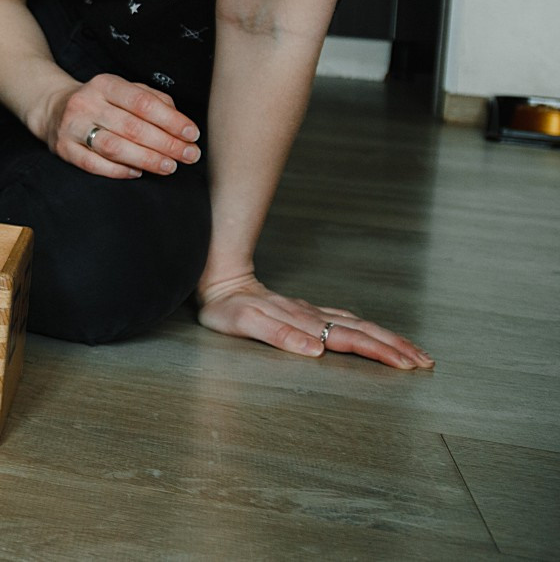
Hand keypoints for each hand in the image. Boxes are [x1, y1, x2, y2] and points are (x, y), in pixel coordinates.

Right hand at [29, 73, 201, 179]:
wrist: (54, 107)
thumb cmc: (101, 101)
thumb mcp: (124, 90)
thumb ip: (152, 100)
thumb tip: (180, 122)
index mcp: (104, 84)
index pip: (142, 102)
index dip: (170, 120)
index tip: (191, 134)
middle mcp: (86, 103)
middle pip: (131, 127)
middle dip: (166, 144)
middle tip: (189, 155)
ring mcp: (72, 127)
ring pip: (113, 147)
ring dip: (146, 159)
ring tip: (169, 166)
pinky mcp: (63, 148)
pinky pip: (93, 164)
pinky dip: (118, 171)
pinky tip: (137, 173)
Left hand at [197, 270, 433, 369]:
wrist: (216, 279)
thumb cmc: (225, 307)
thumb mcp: (243, 323)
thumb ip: (278, 335)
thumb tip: (315, 349)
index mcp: (303, 322)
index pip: (349, 340)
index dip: (379, 352)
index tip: (407, 364)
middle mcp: (312, 317)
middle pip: (362, 332)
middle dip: (396, 347)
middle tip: (426, 362)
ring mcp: (310, 312)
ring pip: (357, 325)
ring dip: (387, 339)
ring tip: (413, 352)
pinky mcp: (304, 311)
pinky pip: (344, 320)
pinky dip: (366, 329)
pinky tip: (373, 332)